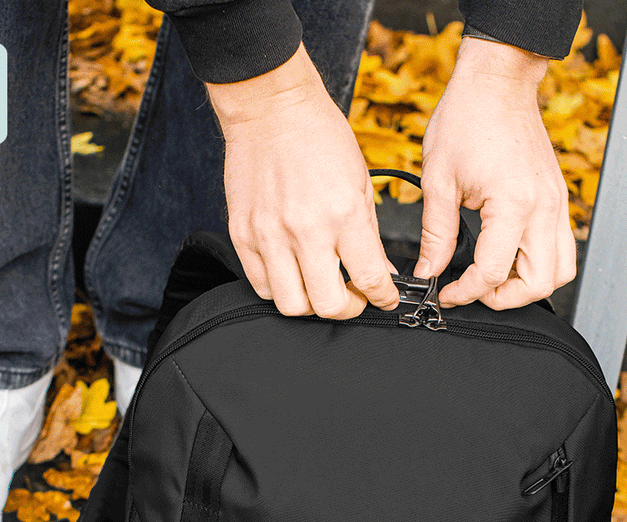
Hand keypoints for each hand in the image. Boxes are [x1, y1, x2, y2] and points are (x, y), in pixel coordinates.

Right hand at [208, 47, 399, 318]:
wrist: (271, 107)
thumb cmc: (318, 136)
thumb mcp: (360, 182)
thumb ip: (368, 234)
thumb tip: (378, 272)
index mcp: (342, 214)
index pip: (369, 279)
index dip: (383, 298)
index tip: (384, 298)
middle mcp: (305, 230)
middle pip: (327, 305)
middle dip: (348, 309)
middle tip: (353, 297)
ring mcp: (269, 235)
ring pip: (291, 304)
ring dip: (311, 303)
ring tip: (319, 285)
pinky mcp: (243, 234)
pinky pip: (261, 284)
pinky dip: (281, 288)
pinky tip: (292, 272)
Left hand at [415, 37, 576, 309]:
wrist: (498, 81)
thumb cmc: (468, 117)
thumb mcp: (438, 180)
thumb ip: (435, 235)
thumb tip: (428, 271)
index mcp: (514, 204)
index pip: (493, 271)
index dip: (466, 292)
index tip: (446, 293)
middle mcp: (544, 207)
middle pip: (541, 283)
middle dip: (505, 298)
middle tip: (474, 291)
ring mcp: (556, 203)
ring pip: (560, 270)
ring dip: (528, 284)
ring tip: (493, 277)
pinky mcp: (558, 198)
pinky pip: (561, 246)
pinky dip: (539, 262)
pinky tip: (507, 254)